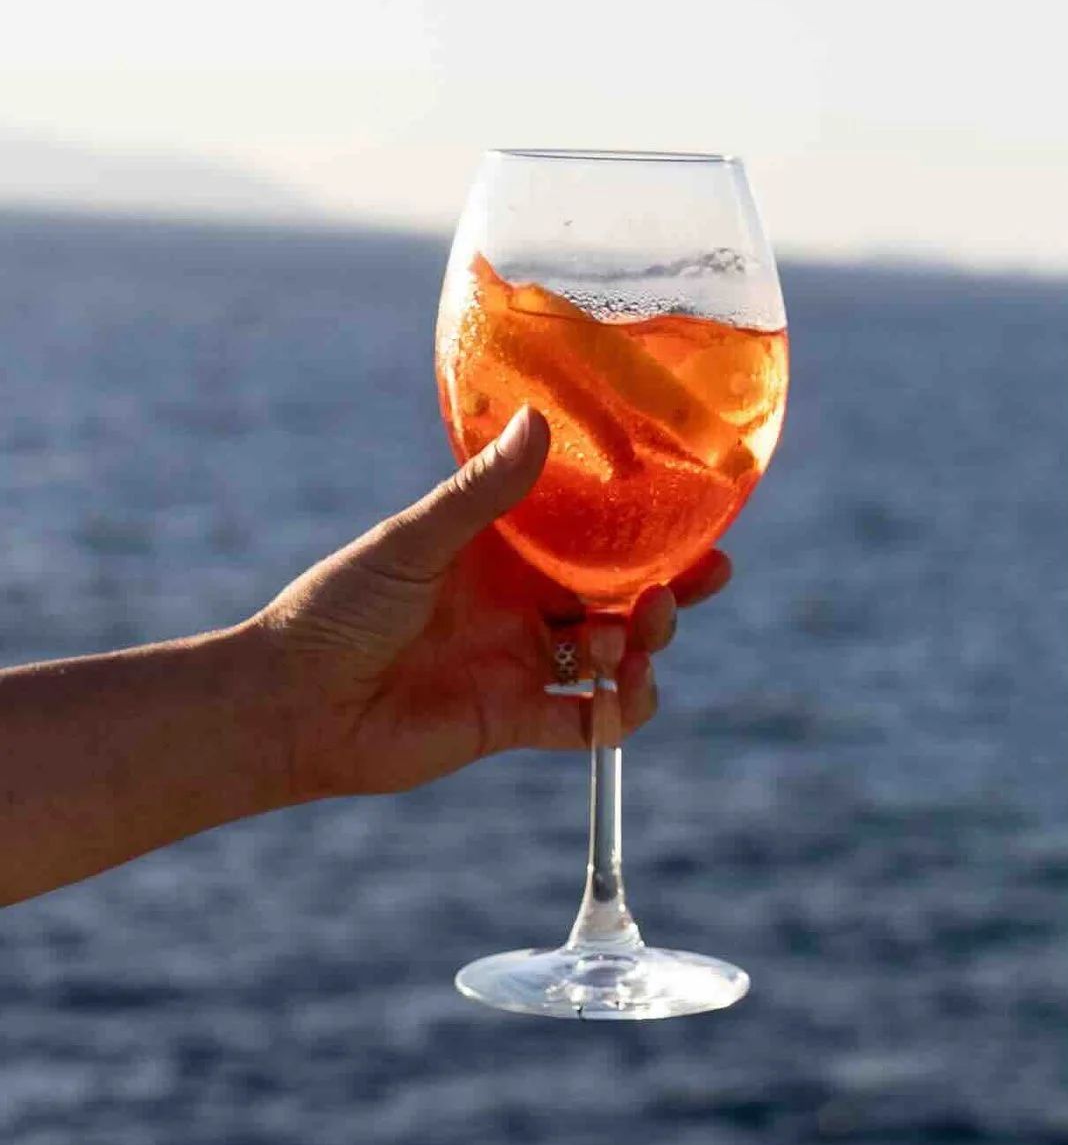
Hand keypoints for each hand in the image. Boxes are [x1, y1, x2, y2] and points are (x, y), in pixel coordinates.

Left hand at [253, 411, 733, 803]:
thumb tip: (540, 420)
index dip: (646, 532)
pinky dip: (616, 717)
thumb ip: (483, 494)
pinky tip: (619, 701)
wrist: (291, 704)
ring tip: (629, 642)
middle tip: (686, 588)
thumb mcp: (412, 541)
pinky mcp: (514, 721)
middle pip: (618, 597)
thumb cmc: (336, 609)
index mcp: (501, 552)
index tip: (698, 523)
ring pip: (613, 658)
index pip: (590, 535)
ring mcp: (521, 664)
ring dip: (641, 650)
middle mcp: (520, 606)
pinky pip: (587, 724)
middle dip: (665, 593)